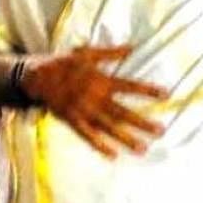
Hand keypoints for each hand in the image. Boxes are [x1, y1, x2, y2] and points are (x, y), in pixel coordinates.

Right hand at [20, 46, 166, 157]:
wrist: (37, 77)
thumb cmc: (63, 63)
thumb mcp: (86, 53)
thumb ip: (110, 53)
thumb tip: (132, 47)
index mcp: (101, 80)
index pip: (129, 86)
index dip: (147, 90)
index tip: (166, 95)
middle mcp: (95, 98)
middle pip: (123, 112)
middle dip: (143, 122)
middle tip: (161, 131)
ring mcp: (84, 111)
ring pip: (109, 127)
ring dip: (126, 138)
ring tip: (143, 149)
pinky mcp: (73, 120)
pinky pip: (88, 136)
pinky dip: (100, 146)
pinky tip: (113, 155)